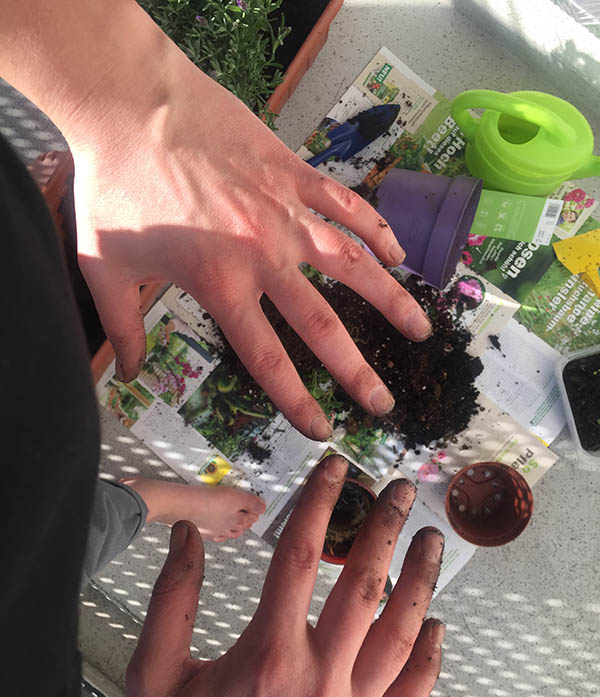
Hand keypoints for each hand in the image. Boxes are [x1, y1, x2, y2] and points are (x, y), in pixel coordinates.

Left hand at [67, 6, 429, 439]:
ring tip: (420, 331)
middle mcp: (265, 256)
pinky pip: (346, 206)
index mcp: (221, 285)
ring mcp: (286, 212)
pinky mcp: (294, 173)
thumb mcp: (104, 267)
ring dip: (390, 301)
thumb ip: (121, 328)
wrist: (132, 104)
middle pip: (323, 325)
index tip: (323, 429)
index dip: (298, 401)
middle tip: (384, 404)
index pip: (269, 359)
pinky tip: (397, 254)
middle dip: (356, 371)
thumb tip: (131, 375)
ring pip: (353, 264)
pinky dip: (375, 230)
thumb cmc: (114, 186)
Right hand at [126, 455, 444, 696]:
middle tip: (403, 491)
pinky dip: (428, 661)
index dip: (320, 503)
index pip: (299, 557)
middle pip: (363, 586)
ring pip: (399, 636)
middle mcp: (317, 680)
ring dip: (420, 583)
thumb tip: (187, 539)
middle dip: (386, 529)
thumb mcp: (152, 676)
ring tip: (433, 543)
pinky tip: (437, 630)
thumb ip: (172, 601)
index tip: (337, 471)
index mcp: (267, 655)